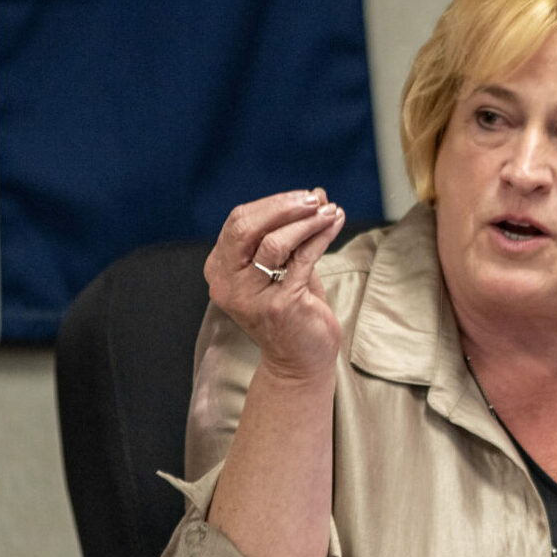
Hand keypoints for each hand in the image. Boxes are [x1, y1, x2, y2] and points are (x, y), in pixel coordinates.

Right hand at [205, 188, 346, 380]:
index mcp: (221, 269)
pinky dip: (320, 237)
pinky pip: (301, 259)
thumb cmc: (292, 310)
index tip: (304, 196)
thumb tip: (315, 194)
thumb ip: (294, 233)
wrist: (299, 361)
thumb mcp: (285, 267)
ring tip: (330, 211)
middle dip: (284, 207)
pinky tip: (334, 225)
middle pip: (247, 227)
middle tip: (315, 199)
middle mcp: (227, 283)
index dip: (273, 203)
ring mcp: (250, 296)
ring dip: (306, 221)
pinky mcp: (278, 305)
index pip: (238, 222)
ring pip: (274, 242)